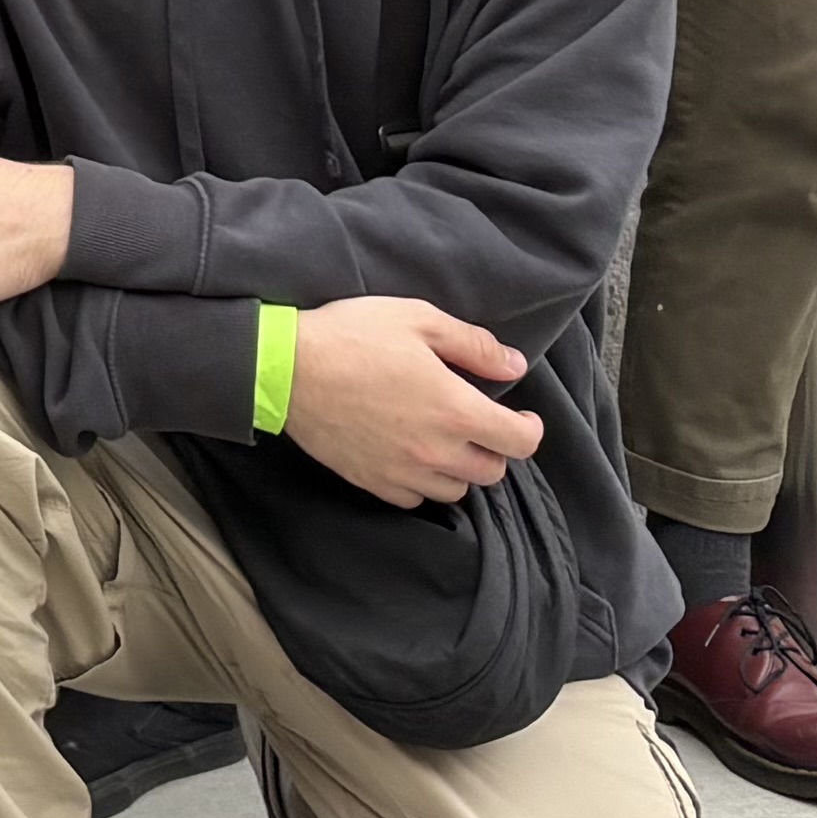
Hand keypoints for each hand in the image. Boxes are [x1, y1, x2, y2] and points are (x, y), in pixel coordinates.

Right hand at [279, 295, 547, 508]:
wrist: (286, 368)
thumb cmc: (353, 336)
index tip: (522, 417)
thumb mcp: (418, 319)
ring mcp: (403, 471)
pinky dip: (422, 482)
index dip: (530, 430)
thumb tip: (514, 365)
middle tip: (478, 424)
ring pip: (456, 490)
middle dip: (494, 448)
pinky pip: (414, 498)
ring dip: (459, 469)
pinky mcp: (373, 481)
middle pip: (492, 472)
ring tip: (444, 442)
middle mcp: (437, 451)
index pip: (521, 442)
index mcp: (456, 410)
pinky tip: (410, 456)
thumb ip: (473, 345)